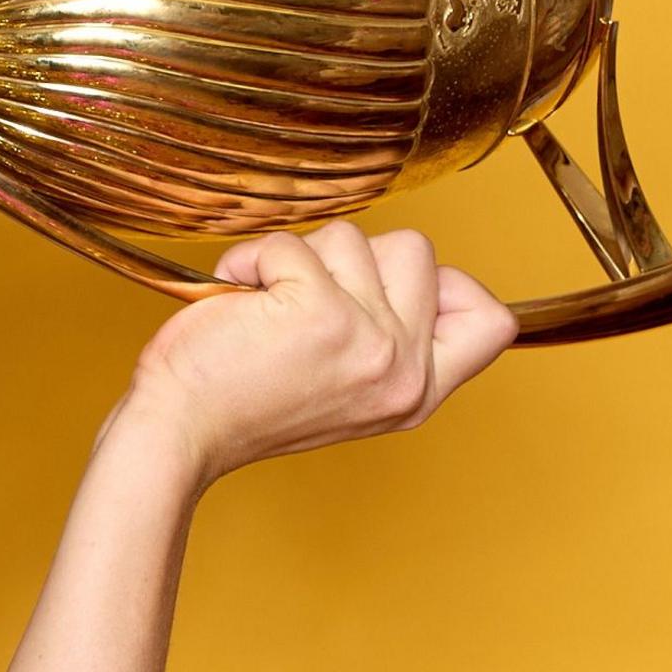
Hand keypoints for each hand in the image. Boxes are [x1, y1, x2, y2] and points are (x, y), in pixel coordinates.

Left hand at [115, 222, 513, 490]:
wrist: (179, 433)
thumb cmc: (243, 400)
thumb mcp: (346, 387)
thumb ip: (392, 339)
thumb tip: (416, 269)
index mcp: (417, 393)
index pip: (492, 321)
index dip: (450, 285)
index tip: (383, 293)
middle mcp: (403, 371)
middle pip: (416, 250)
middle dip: (348, 260)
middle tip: (300, 307)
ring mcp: (367, 341)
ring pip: (351, 238)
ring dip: (295, 259)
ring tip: (263, 310)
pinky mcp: (319, 313)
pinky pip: (290, 243)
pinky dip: (251, 260)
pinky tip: (237, 301)